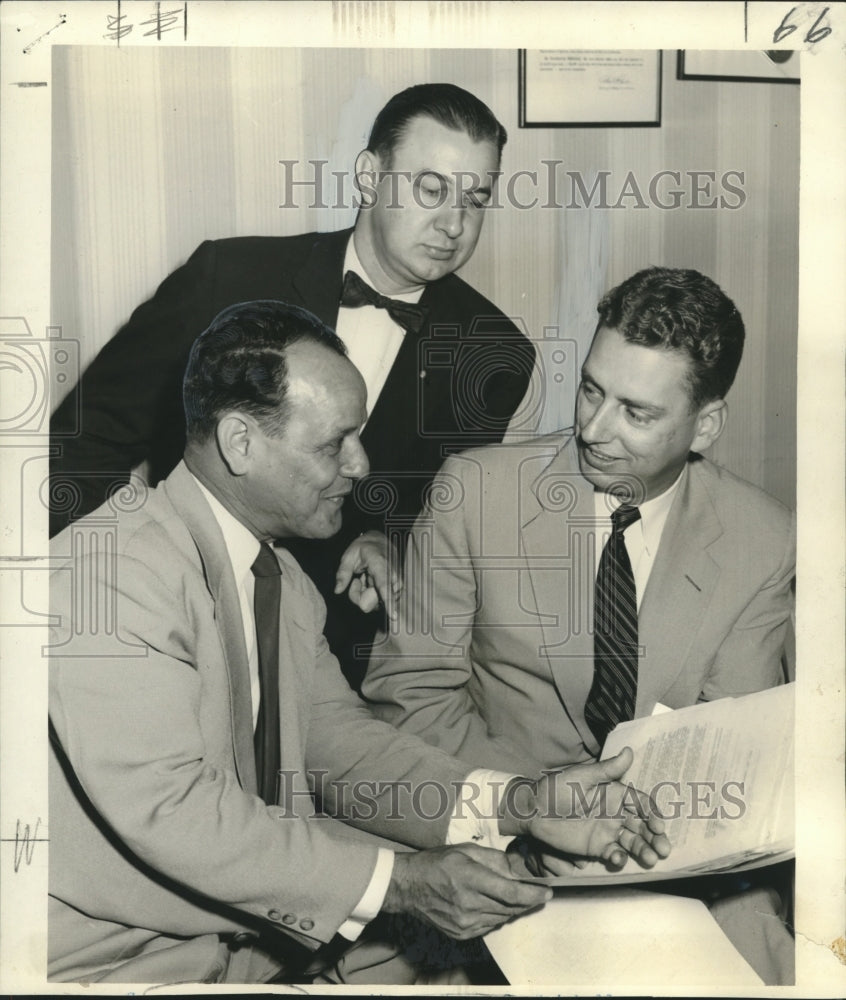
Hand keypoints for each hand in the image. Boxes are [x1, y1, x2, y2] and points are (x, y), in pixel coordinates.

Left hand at [334, 531, 401, 619]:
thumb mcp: (349, 556)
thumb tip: (337, 591)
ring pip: (375, 604)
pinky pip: (379, 603)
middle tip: (356, 581)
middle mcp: (392, 576)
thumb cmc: (365, 548)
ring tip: (364, 579)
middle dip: (359, 595)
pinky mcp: (396, 591)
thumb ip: (342, 573)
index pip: (384, 586)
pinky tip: (370, 583)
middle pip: (373, 600)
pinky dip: (371, 596)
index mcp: (380, 564)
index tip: (393, 616)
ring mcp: (396, 585)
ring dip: (365, 595)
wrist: (381, 542)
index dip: (388, 601)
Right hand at [382, 844, 551, 939]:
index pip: (511, 892)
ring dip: (513, 909)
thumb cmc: (437, 863)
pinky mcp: (462, 934)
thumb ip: (494, 859)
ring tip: (517, 896)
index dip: (533, 894)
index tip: (547, 892)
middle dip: (527, 901)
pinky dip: (497, 916)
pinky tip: (495, 904)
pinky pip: (490, 926)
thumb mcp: (466, 850)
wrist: (409, 887)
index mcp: (470, 879)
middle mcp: (469, 905)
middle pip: (510, 908)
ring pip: (502, 918)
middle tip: (538, 893)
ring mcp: (465, 923)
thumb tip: (517, 869)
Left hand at [499, 747, 671, 870]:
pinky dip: (619, 858)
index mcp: (615, 794)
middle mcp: (616, 813)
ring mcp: (608, 831)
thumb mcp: (582, 776)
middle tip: (664, 849)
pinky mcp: (597, 847)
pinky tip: (618, 859)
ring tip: (652, 859)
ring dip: (644, 850)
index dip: (653, 814)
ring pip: (632, 842)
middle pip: (642, 826)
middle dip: (655, 837)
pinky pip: (613, 854)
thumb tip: (629, 751)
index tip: (659, 824)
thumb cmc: (557, 788)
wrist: (534, 810)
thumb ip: (607, 769)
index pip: (641, 804)